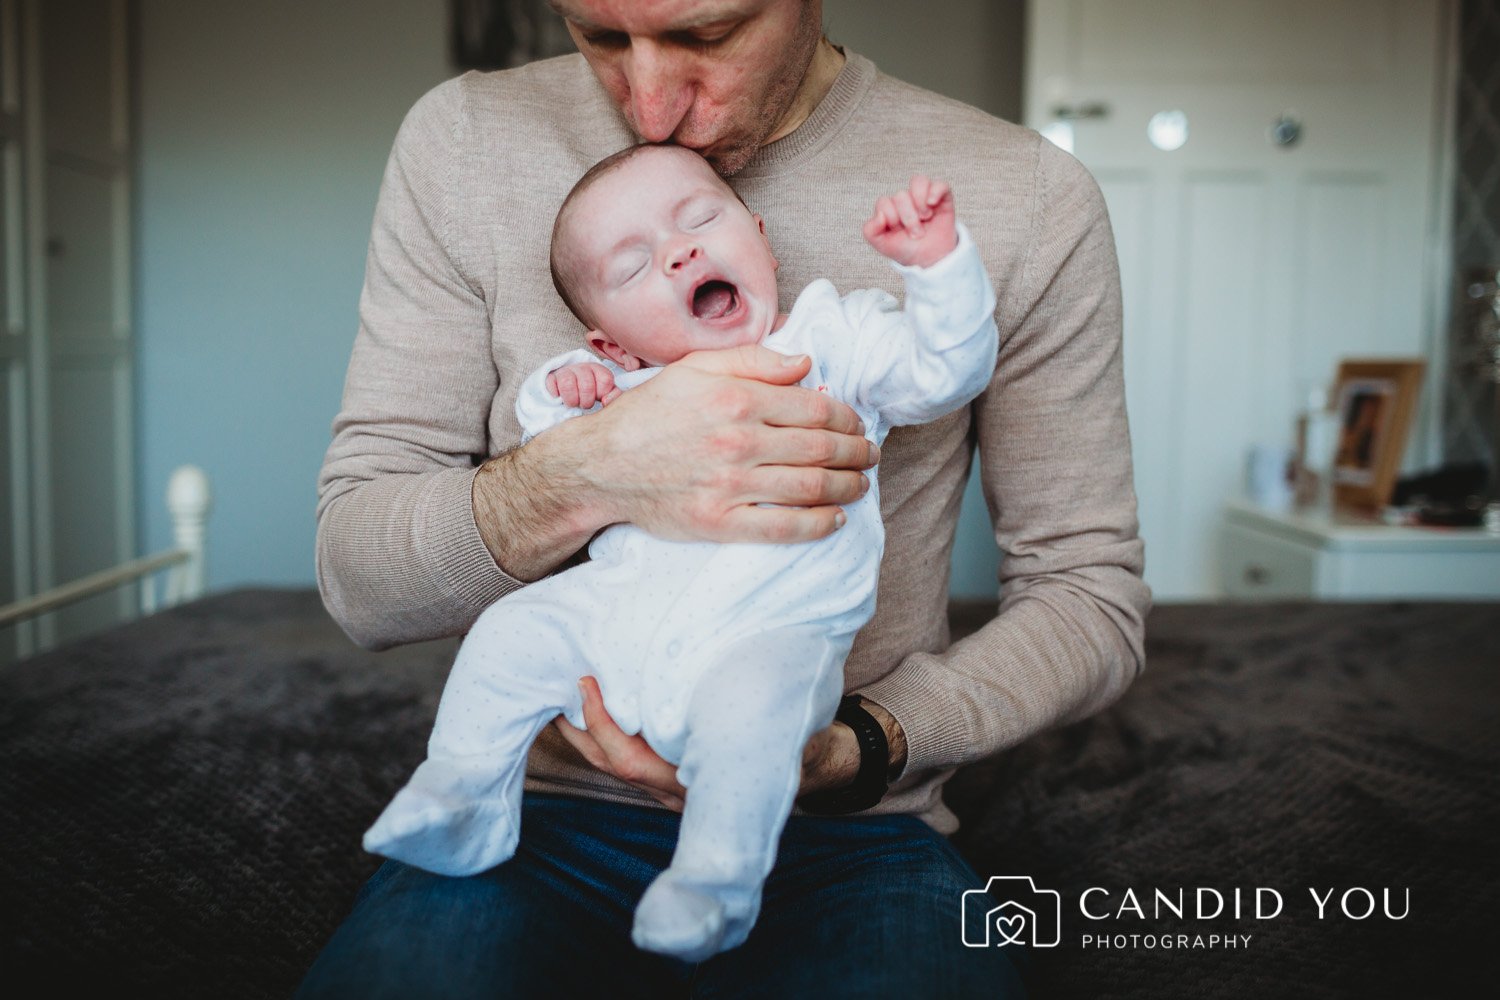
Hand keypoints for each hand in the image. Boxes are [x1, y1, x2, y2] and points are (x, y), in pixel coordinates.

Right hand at [546, 361, 618, 408]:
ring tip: (573, 403)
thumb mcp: (605, 392)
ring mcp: (566, 371)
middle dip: (586, 401)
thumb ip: (613, 396)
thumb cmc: (589, 392)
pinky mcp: (551, 377)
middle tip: (584, 403)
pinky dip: (556, 395)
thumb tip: (606, 401)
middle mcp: (582, 367)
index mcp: (599, 370)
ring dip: (571, 400)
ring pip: (568, 384)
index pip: (605, 380)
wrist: (568, 386)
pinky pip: (552, 385)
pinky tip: (560, 398)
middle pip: (586, 385)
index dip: (601, 394)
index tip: (597, 398)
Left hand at [554, 679, 906, 809]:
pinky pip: (628, 757)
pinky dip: (607, 732)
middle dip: (580, 727)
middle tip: (559, 681)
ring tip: (564, 690)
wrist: (816, 763)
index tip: (586, 683)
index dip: (602, 724)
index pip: (630, 760)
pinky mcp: (672, 776)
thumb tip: (729, 630)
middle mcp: (679, 789)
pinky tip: (596, 704)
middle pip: (612, 764)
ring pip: (615, 764)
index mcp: (697, 774)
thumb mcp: (773, 706)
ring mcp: (673, 787)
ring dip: (587, 729)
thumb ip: (743, 685)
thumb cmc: (794, 729)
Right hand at [578, 345, 879, 543]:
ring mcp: (730, 485)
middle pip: (821, 448)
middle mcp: (738, 441)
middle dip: (857, 452)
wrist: (600, 465)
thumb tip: (804, 362)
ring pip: (811, 487)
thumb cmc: (648, 414)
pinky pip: (783, 528)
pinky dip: (818, 525)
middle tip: (871, 454)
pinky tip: (835, 520)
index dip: (847, 416)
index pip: (814, 407)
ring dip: (848, 487)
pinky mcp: (719, 522)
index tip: (857, 423)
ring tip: (861, 484)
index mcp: (736, 399)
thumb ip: (752, 360)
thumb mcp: (694, 368)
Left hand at [861, 175, 956, 268]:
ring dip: (920, 204)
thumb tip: (879, 215)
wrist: (929, 259)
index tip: (899, 233)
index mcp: (889, 207)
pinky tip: (932, 205)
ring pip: (918, 181)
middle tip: (916, 234)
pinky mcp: (942, 197)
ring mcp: (924, 196)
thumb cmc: (906, 249)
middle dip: (908, 219)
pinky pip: (940, 185)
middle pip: (901, 196)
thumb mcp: (882, 244)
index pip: (884, 202)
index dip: (891, 219)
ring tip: (925, 218)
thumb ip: (870, 230)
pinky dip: (935, 193)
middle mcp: (905, 199)